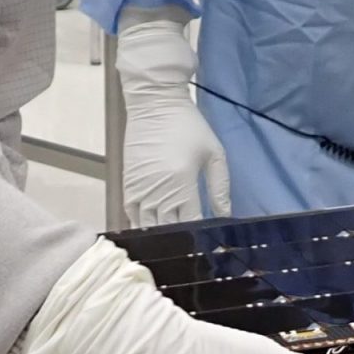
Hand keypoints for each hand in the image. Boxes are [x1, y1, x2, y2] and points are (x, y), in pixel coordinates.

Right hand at [116, 15, 228, 226]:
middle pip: (167, 231)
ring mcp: (139, 190)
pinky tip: (152, 232)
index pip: (191, 224)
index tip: (210, 245)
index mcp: (181, 184)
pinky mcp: (127, 186)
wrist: (154, 104)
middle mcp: (157, 191)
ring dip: (159, 238)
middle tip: (193, 249)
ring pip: (146, 228)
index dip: (200, 238)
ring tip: (172, 246)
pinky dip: (141, 226)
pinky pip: (131, 216)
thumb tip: (225, 216)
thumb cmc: (188, 126)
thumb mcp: (214, 153)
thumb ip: (220, 187)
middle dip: (181, 242)